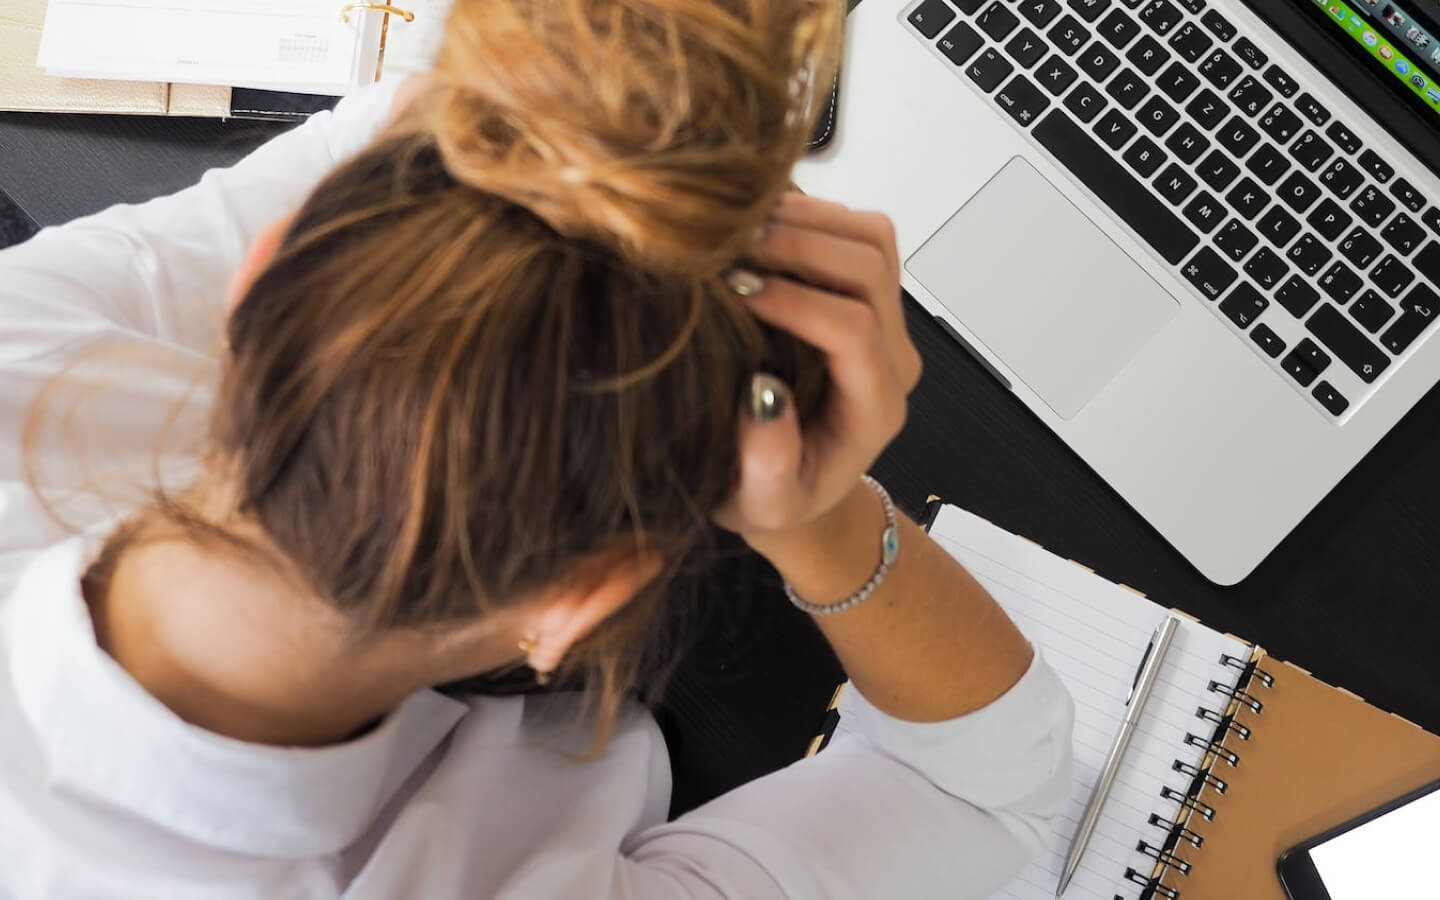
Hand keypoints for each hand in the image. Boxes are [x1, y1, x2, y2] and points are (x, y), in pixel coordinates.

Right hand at [715, 193, 921, 544]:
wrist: (795, 485)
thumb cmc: (774, 497)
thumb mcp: (761, 503)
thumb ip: (768, 464)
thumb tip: (762, 395)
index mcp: (874, 407)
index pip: (853, 330)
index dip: (795, 301)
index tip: (734, 290)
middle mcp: (892, 357)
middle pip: (870, 267)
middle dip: (798, 244)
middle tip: (728, 245)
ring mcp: (885, 320)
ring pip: (871, 237)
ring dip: (806, 219)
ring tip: (738, 227)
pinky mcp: (866, 294)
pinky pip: (855, 231)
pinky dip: (808, 214)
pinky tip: (753, 226)